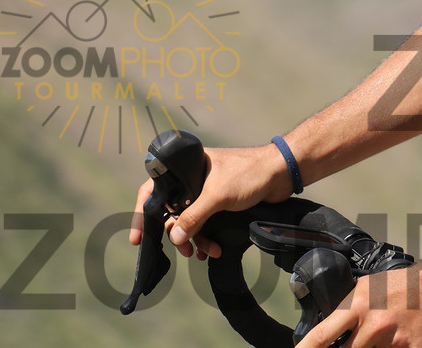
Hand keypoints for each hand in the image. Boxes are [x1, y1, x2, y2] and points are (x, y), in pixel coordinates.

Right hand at [128, 143, 293, 258]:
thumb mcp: (218, 196)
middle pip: (171, 211)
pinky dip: (206, 236)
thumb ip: (193, 217)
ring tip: (202, 253)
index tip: (138, 239)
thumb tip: (173, 237)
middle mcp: (193, 178)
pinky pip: (205, 223)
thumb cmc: (251, 173)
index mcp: (187, 167)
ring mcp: (207, 191)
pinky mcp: (221, 202)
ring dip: (194, 238)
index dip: (142, 214)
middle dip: (176, 233)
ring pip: (189, 220)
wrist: (283, 173)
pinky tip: (212, 250)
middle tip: (184, 250)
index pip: (153, 190)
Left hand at [297, 260, 421, 347]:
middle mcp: (374, 325)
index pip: (322, 336)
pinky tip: (398, 341)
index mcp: (358, 305)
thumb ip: (346, 310)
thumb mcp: (367, 288)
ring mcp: (394, 340)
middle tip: (364, 339)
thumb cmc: (402, 287)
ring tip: (384, 336)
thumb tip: (326, 335)